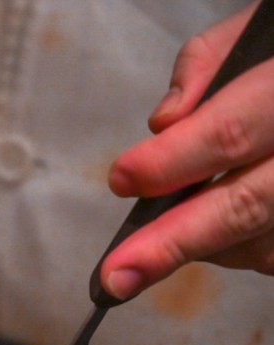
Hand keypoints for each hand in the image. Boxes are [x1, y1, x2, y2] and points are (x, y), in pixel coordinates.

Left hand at [101, 2, 273, 299]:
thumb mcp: (250, 35)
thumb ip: (203, 69)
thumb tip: (163, 124)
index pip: (231, 134)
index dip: (171, 162)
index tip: (120, 180)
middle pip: (247, 206)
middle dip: (173, 244)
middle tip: (117, 276)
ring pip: (259, 241)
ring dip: (203, 245)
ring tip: (169, 229)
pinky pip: (271, 252)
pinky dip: (235, 248)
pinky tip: (214, 226)